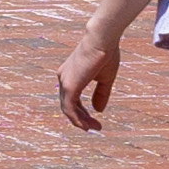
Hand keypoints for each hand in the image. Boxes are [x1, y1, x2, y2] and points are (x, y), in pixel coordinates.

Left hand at [51, 5, 131, 127]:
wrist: (102, 40)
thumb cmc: (105, 54)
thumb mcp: (104, 78)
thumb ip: (100, 94)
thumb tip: (98, 110)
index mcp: (70, 74)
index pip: (73, 98)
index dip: (83, 112)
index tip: (95, 121)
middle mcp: (64, 78)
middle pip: (69, 105)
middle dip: (82, 118)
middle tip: (95, 127)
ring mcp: (65, 82)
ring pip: (68, 109)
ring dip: (80, 121)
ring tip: (93, 128)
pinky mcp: (70, 86)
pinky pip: (69, 109)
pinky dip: (76, 119)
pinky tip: (85, 126)